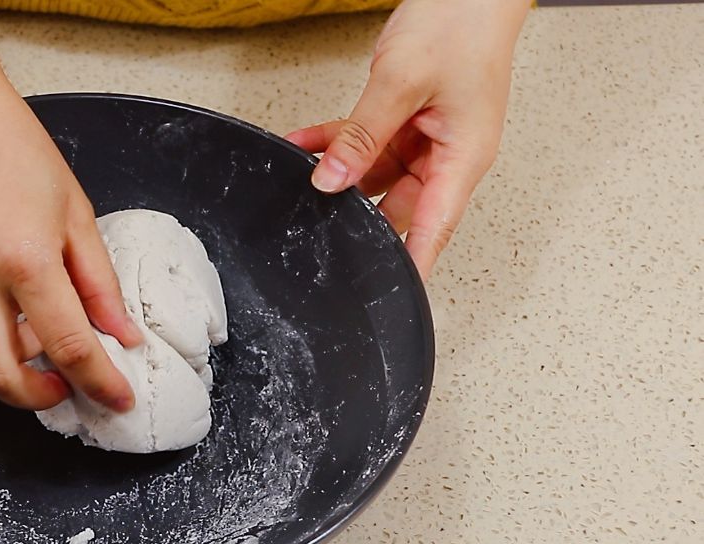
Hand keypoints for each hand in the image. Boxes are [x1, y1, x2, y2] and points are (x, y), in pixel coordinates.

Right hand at [0, 72, 142, 410]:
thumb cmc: (15, 151)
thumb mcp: (75, 213)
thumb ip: (99, 283)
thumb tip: (121, 333)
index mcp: (24, 260)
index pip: (68, 347)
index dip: (99, 381)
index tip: (119, 399)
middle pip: (2, 378)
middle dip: (39, 398)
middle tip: (67, 387)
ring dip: (15, 359)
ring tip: (41, 329)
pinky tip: (7, 294)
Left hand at [287, 0, 527, 278]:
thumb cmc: (461, 27)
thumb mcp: (401, 84)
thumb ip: (362, 135)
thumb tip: (331, 180)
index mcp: (463, 158)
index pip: (432, 228)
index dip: (410, 265)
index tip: (387, 292)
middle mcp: (447, 156)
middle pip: (397, 206)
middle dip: (356, 212)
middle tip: (318, 224)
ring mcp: (426, 139)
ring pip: (374, 175)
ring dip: (339, 172)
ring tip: (305, 173)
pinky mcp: (407, 120)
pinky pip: (365, 142)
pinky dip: (336, 142)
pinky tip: (305, 145)